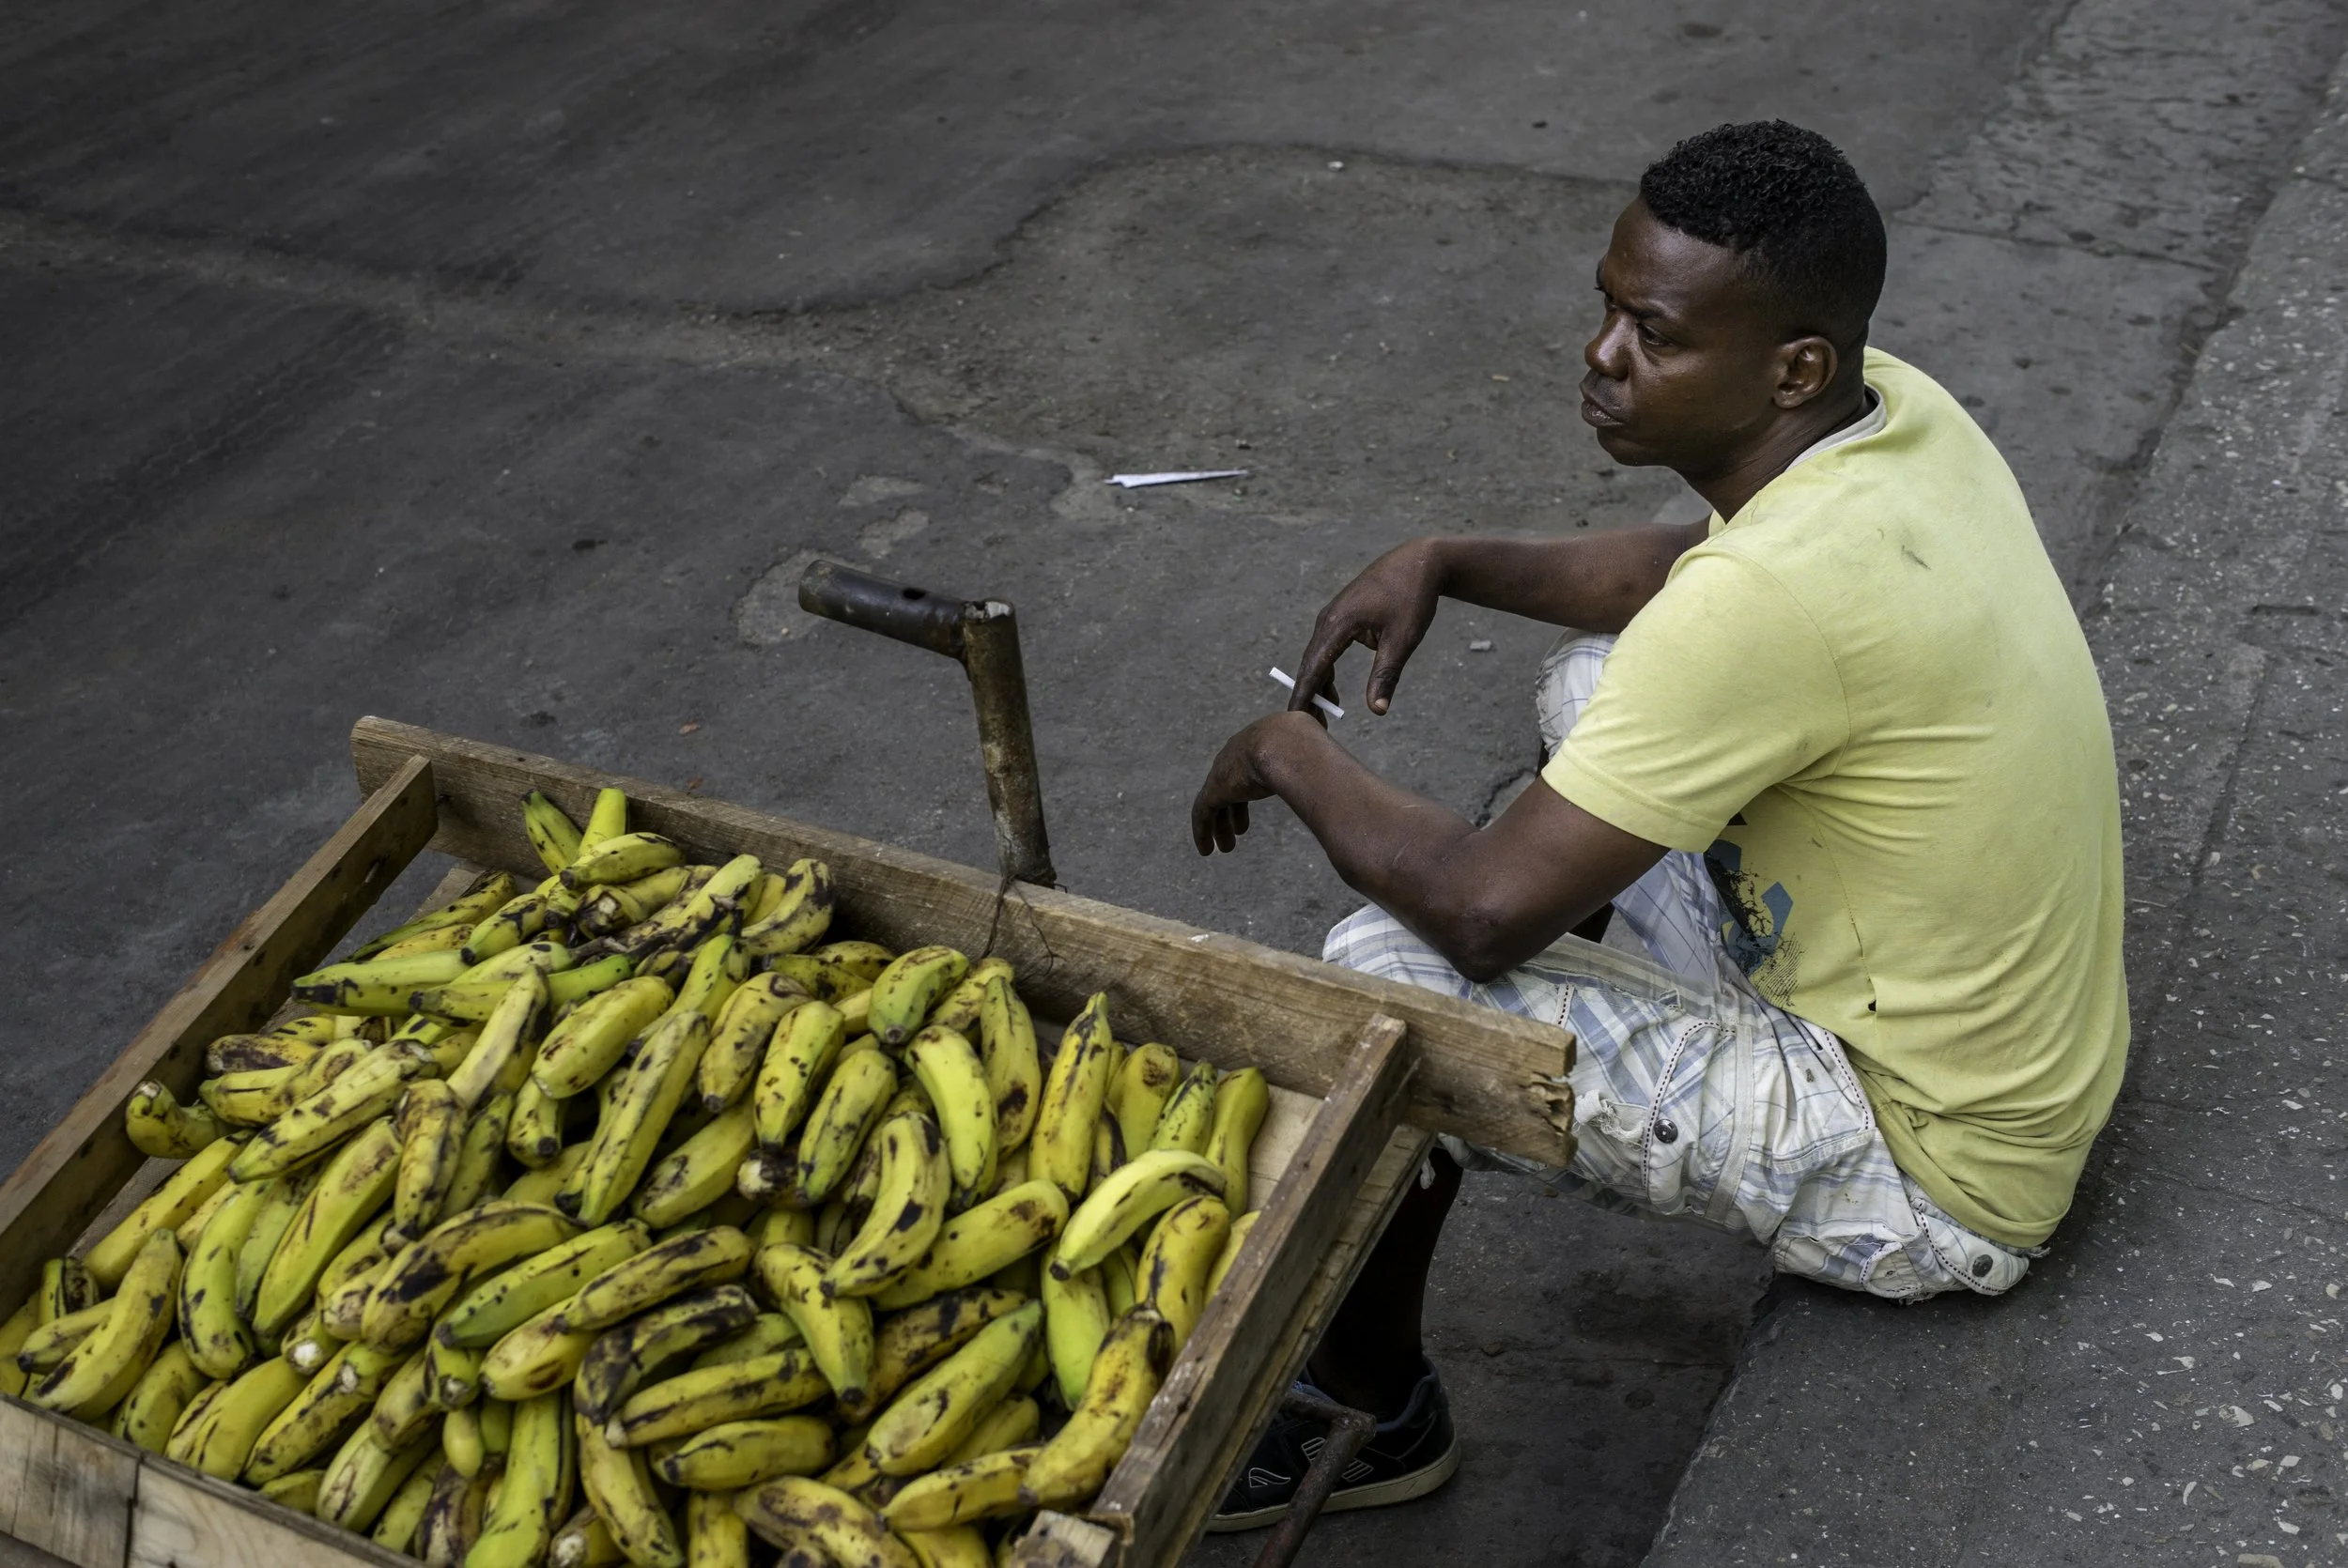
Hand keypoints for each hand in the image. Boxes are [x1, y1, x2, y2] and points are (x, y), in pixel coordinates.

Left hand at [1191, 712, 1315, 853]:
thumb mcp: (1309, 747)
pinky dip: (1202, 832)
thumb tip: (1332, 758)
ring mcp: (1223, 773)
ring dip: (1220, 826)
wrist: (1286, 745)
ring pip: (1214, 804)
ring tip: (1226, 847)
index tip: (1258, 807)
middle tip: (1240, 831)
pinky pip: (1203, 814)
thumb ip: (1312, 754)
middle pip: (1230, 788)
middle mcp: (1234, 757)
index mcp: (1255, 745)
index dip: (1250, 791)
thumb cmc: (1306, 746)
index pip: (1247, 770)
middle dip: (1234, 811)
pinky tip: (1205, 850)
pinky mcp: (1214, 790)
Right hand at [1290, 539, 1444, 717]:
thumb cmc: (1412, 598)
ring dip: (1317, 685)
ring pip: (1316, 657)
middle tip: (1311, 729)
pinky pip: (1325, 648)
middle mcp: (1327, 619)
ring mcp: (1332, 616)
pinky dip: (1325, 670)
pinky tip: (1332, 690)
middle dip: (1308, 697)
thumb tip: (1377, 711)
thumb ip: (1385, 676)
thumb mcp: (1402, 640)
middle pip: (1309, 665)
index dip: (1303, 697)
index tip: (1294, 722)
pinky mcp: (1341, 615)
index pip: (1313, 669)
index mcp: (1337, 624)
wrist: (1419, 561)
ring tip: (1321, 716)